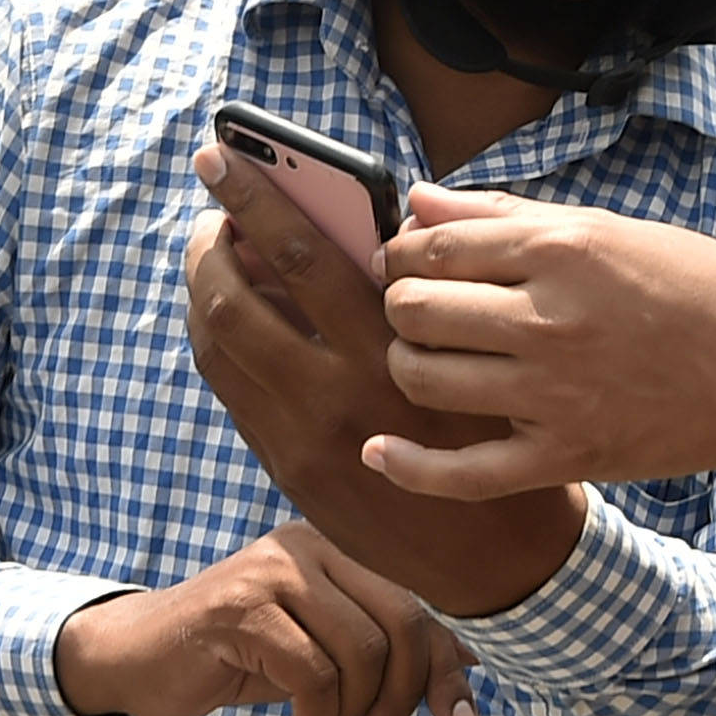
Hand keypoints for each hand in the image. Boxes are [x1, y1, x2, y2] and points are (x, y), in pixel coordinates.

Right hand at [50, 522, 480, 715]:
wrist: (135, 657)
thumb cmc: (236, 658)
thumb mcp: (321, 654)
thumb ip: (386, 650)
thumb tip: (471, 663)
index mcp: (337, 549)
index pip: (421, 607)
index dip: (449, 670)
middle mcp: (309, 547)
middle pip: (405, 625)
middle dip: (406, 698)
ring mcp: (273, 572)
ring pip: (362, 654)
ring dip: (349, 715)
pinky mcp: (240, 608)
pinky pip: (312, 675)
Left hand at [186, 148, 578, 610]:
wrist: (503, 559)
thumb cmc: (512, 426)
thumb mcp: (496, 346)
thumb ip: (442, 277)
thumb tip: (400, 207)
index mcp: (393, 349)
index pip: (302, 254)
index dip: (254, 198)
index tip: (226, 157)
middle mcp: (339, 394)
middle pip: (236, 298)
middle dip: (210, 236)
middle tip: (212, 197)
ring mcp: (306, 440)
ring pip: (220, 348)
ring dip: (204, 289)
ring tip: (215, 250)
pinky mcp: (293, 474)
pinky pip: (233, 395)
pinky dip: (219, 342)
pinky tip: (230, 315)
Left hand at [363, 186, 715, 500]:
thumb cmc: (701, 288)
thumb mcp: (609, 230)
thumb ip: (508, 216)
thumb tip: (420, 202)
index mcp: (560, 250)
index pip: (431, 247)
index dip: (402, 254)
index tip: (408, 264)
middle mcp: (548, 319)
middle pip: (413, 310)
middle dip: (400, 306)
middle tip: (420, 312)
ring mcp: (553, 394)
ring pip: (423, 379)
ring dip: (409, 366)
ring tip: (432, 360)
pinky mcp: (566, 456)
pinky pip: (461, 473)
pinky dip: (409, 466)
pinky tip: (379, 451)